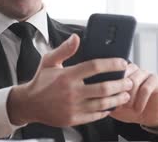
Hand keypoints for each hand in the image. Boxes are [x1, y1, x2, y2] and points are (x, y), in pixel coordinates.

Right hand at [7, 34, 133, 126]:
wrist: (29, 105)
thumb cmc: (41, 81)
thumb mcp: (49, 61)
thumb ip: (64, 49)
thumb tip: (76, 37)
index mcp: (67, 75)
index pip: (94, 67)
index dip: (111, 64)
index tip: (122, 63)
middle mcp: (71, 92)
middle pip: (103, 88)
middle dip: (120, 84)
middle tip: (129, 81)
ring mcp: (73, 107)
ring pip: (102, 104)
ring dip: (117, 99)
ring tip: (125, 94)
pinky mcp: (73, 119)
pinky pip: (95, 116)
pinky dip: (106, 111)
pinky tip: (112, 106)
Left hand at [110, 63, 157, 127]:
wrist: (148, 117)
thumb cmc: (129, 109)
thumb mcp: (114, 105)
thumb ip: (105, 98)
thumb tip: (96, 95)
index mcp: (121, 71)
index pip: (112, 72)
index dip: (109, 86)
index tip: (108, 100)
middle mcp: (133, 69)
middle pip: (122, 75)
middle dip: (119, 93)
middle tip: (119, 105)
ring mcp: (145, 73)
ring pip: (133, 81)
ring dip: (130, 98)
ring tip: (129, 108)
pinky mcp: (156, 80)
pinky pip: (146, 88)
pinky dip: (140, 101)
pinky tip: (138, 109)